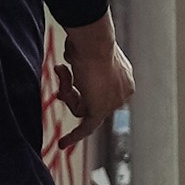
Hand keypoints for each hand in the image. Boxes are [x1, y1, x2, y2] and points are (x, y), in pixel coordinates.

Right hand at [54, 16, 134, 147]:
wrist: (94, 42)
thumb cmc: (88, 40)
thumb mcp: (85, 49)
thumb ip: (80, 58)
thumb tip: (72, 56)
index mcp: (123, 77)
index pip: (99, 90)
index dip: (80, 86)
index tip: (71, 83)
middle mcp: (121, 92)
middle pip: (89, 100)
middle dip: (70, 88)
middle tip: (60, 71)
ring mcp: (112, 103)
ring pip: (80, 108)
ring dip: (66, 90)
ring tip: (62, 70)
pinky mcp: (100, 111)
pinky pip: (85, 128)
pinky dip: (73, 137)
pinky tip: (62, 144)